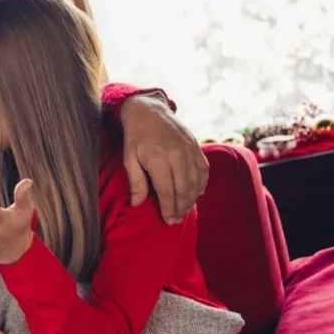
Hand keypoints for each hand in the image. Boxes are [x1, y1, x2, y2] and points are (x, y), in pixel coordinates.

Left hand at [120, 95, 207, 223]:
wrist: (149, 112)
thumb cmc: (136, 138)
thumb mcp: (129, 159)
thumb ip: (136, 182)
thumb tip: (137, 204)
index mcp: (159, 160)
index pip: (167, 191)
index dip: (168, 208)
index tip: (169, 221)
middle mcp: (177, 156)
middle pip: (183, 189)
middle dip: (181, 208)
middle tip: (177, 220)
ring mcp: (190, 151)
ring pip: (196, 182)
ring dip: (192, 199)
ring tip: (184, 210)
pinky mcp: (196, 147)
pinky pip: (204, 170)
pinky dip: (202, 184)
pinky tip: (196, 194)